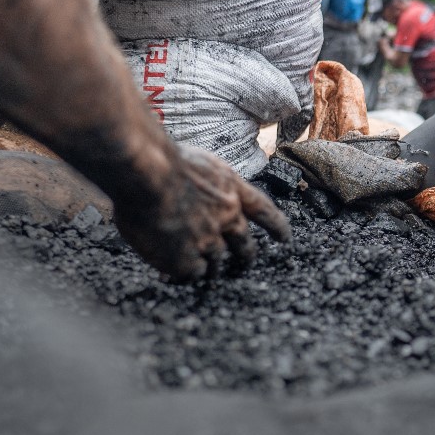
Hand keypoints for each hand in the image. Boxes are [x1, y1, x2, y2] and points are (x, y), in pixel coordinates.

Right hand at [114, 144, 290, 281]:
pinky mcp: (187, 260)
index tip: (285, 239)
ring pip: (217, 264)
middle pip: (244, 244)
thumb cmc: (163, 159)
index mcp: (231, 188)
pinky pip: (191, 274)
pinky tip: (171, 274)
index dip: (276, 226)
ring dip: (212, 270)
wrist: (148, 174)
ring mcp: (209, 240)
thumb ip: (208, 183)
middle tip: (245, 264)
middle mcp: (226, 215)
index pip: (262, 209)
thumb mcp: (200, 163)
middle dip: (246, 257)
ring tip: (205, 274)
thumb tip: (199, 193)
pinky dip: (183, 275)